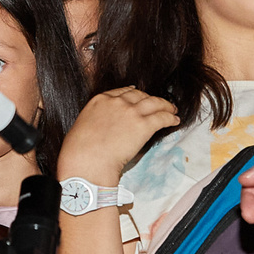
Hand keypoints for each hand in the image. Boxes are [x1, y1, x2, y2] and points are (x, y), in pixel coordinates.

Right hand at [63, 87, 178, 186]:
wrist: (87, 161)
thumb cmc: (79, 151)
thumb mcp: (82, 126)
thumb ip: (95, 121)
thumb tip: (101, 128)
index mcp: (100, 101)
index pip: (122, 92)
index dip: (134, 94)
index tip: (138, 95)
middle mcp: (117, 102)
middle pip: (140, 95)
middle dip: (150, 99)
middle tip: (157, 104)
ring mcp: (131, 112)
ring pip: (154, 102)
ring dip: (165, 105)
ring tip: (171, 109)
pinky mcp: (143, 125)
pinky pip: (162, 118)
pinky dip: (170, 118)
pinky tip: (174, 120)